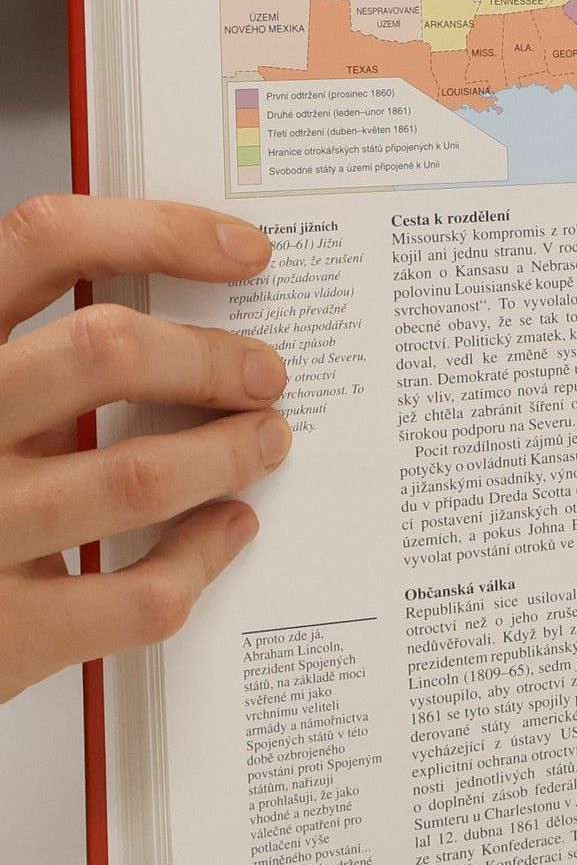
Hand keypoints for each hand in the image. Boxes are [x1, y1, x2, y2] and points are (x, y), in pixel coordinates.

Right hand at [0, 196, 291, 703]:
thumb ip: (27, 359)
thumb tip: (170, 310)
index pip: (43, 241)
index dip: (160, 232)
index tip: (241, 250)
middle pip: (104, 351)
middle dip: (210, 357)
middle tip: (263, 372)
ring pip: (139, 475)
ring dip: (227, 453)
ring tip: (263, 440)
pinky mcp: (3, 633)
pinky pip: (141, 592)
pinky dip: (203, 554)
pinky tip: (224, 529)